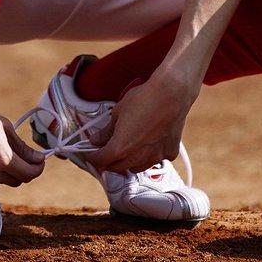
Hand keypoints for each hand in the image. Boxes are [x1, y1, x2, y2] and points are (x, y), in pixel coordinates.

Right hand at [0, 92, 46, 186]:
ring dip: (9, 171)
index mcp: (3, 159)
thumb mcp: (5, 128)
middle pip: (17, 181)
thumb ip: (22, 147)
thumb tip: (37, 158)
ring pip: (2, 180)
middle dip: (25, 170)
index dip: (38, 168)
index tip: (39, 159)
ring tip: (6, 151)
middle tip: (27, 156)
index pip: (28, 174)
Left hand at [81, 73, 195, 175]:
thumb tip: (96, 140)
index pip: (100, 160)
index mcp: (120, 147)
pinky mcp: (169, 153)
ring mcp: (155, 157)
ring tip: (127, 148)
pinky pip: (154, 160)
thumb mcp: (118, 113)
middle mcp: (137, 157)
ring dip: (128, 161)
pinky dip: (148, 156)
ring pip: (136, 167)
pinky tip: (148, 142)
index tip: (89, 154)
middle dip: (109, 161)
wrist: (172, 93)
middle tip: (106, 150)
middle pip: (117, 168)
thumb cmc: (144, 99)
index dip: (91, 157)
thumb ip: (106, 131)